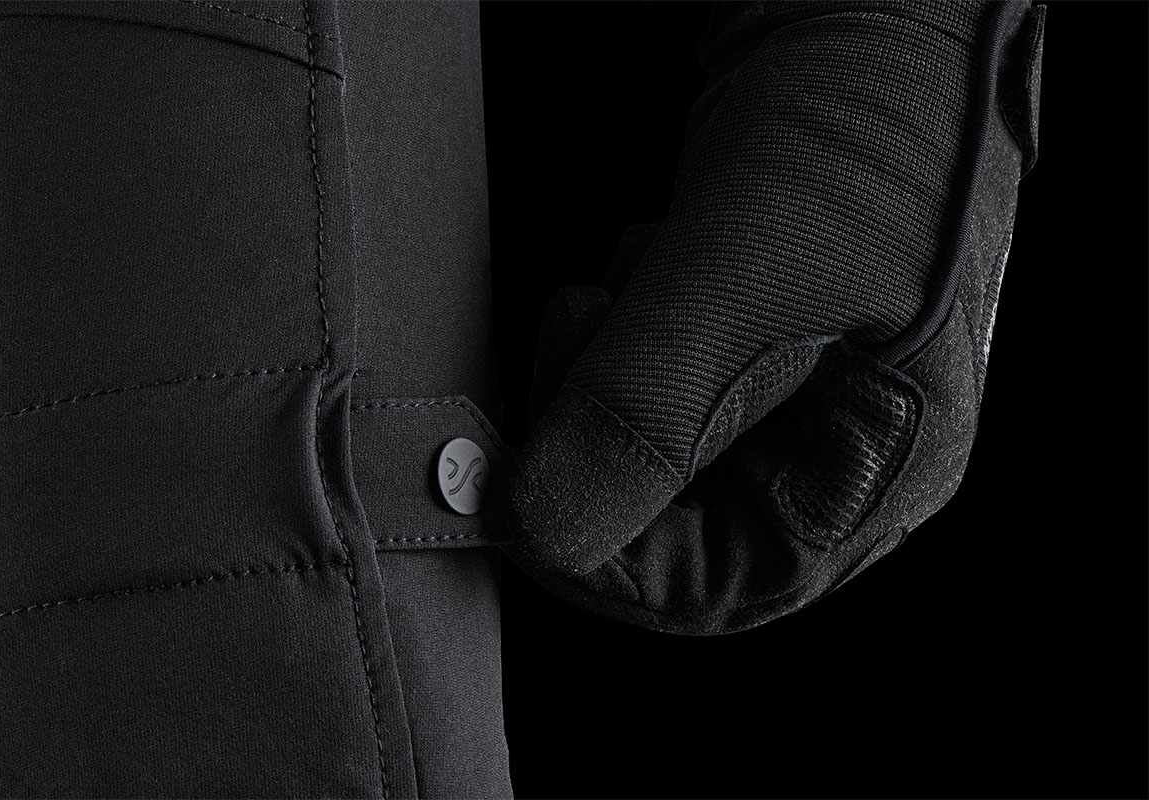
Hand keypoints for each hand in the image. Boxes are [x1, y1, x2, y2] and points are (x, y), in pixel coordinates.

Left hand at [502, 1, 1045, 633]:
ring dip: (604, 374)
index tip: (522, 497)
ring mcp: (791, 383)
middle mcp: (840, 441)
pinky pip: (647, 374)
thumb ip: (649, 405)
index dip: (609, 559)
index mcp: (883, 463)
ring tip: (629, 281)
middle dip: (600, 442)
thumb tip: (549, 526)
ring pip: (650, 447)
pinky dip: (619, 328)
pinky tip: (648, 261)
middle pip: (678, 521)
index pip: (727, 586)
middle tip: (579, 346)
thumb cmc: (873, 119)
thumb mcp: (755, 267)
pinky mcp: (741, 324)